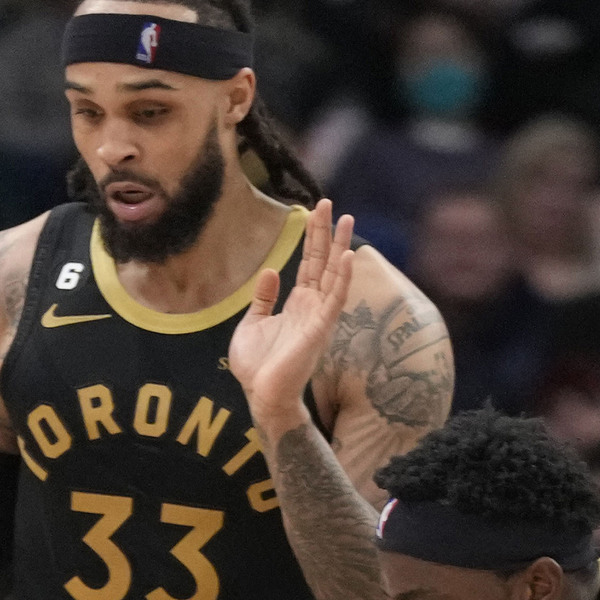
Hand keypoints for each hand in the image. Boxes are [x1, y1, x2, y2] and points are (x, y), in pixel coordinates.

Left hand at [224, 199, 356, 435]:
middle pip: (323, 262)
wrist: (261, 395)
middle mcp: (312, 306)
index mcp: (297, 304)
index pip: (309, 264)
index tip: (315, 212)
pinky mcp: (320, 329)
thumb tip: (271, 270)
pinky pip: (335, 299)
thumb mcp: (252, 323)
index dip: (312, 238)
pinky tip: (347, 257)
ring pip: (333, 274)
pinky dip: (342, 278)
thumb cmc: (257, 367)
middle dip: (326, 233)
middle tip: (330, 204)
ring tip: (346, 219)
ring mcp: (319, 317)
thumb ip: (264, 298)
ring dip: (340, 247)